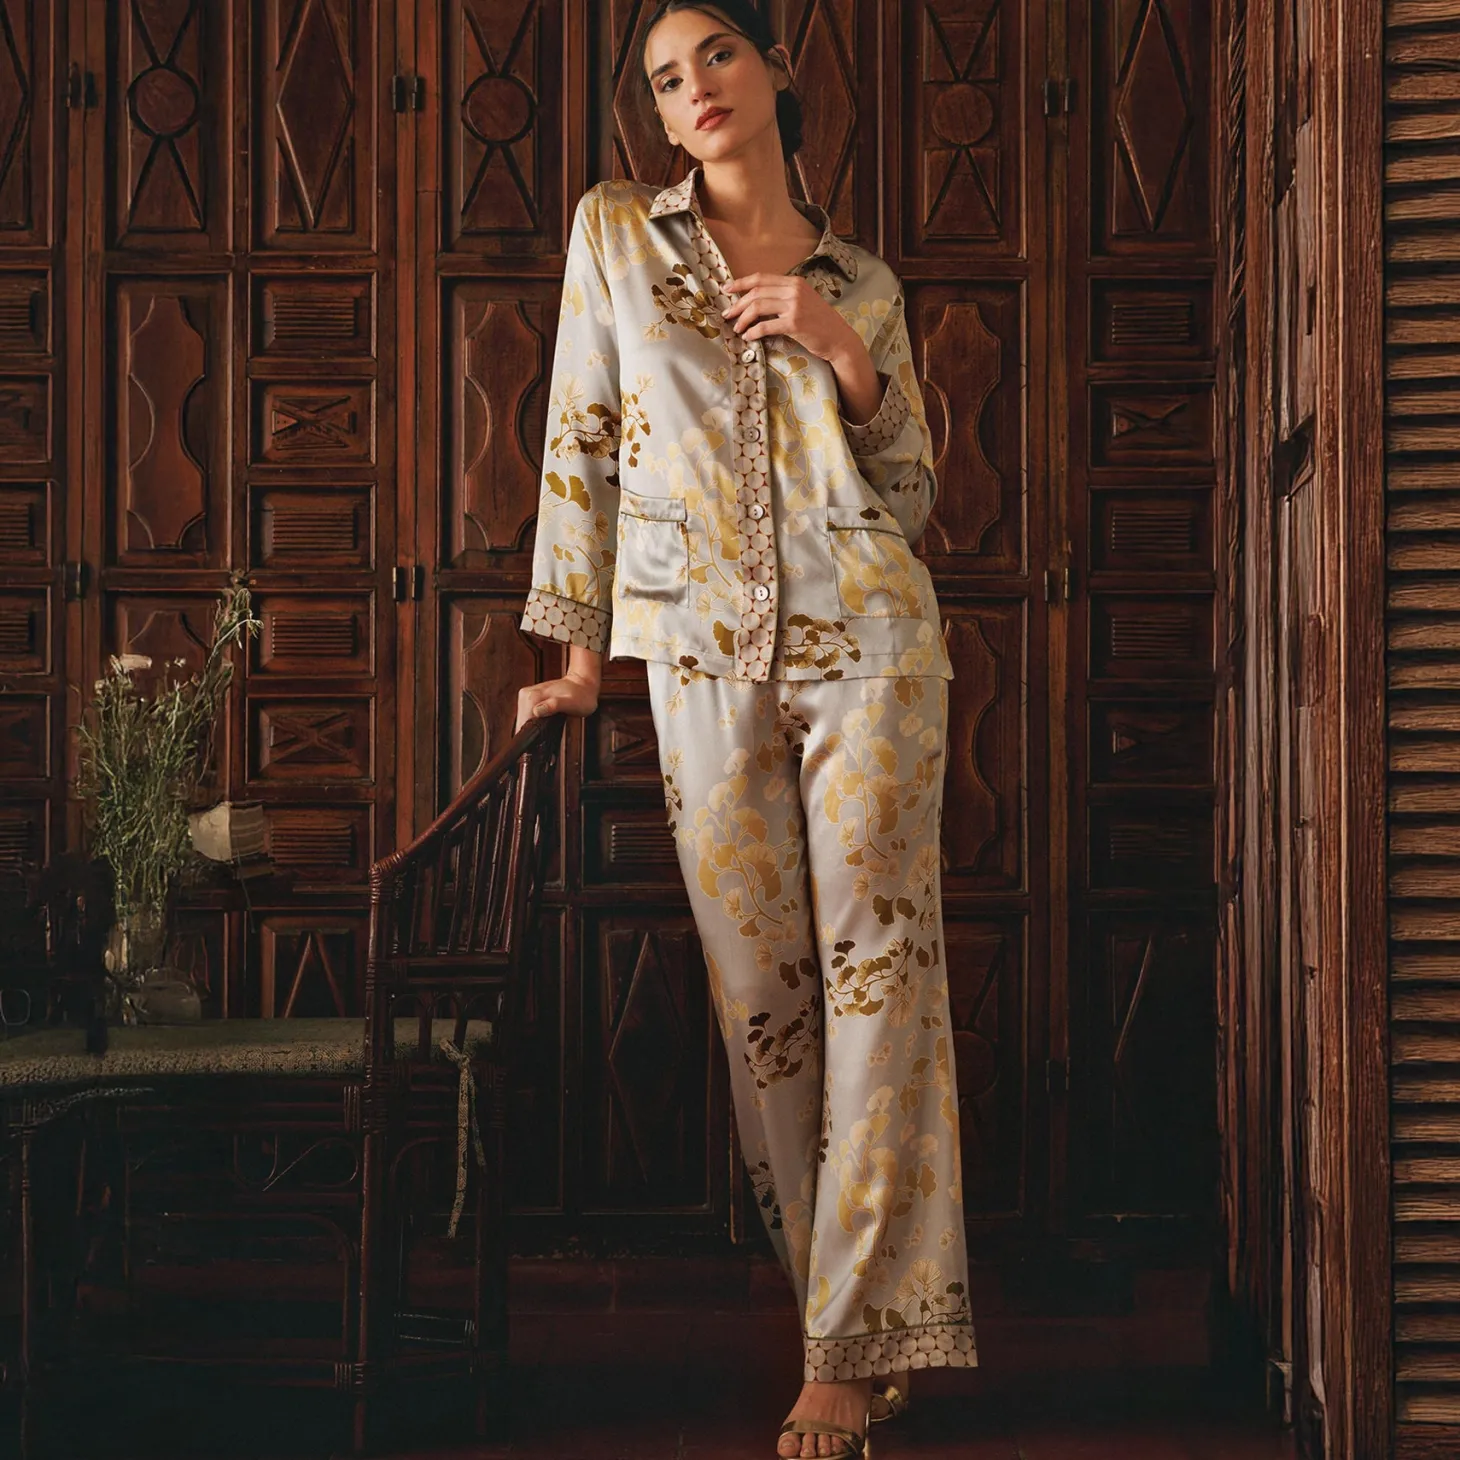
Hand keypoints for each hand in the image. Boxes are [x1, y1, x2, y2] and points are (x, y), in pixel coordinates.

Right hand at [514, 671, 599, 733]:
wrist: (583, 685)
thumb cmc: (581, 695)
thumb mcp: (571, 703)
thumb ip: (554, 706)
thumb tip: (537, 711)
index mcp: (531, 696)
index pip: (522, 723)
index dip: (531, 736)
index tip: (542, 740)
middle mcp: (525, 695)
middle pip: (521, 724)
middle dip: (533, 733)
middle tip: (549, 734)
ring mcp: (526, 697)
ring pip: (524, 722)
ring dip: (534, 729)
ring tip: (550, 727)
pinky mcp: (529, 700)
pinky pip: (528, 717)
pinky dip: (535, 723)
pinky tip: (546, 723)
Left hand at [722, 272, 862, 365]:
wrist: (839, 339)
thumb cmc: (820, 323)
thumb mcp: (803, 302)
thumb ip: (784, 297)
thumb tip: (757, 301)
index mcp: (794, 282)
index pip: (761, 278)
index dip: (741, 283)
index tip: (726, 289)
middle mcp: (794, 290)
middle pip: (756, 292)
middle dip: (738, 304)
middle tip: (727, 315)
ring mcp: (795, 306)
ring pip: (758, 307)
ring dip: (742, 319)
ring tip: (736, 328)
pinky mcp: (795, 324)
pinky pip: (766, 326)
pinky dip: (753, 332)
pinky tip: (748, 338)